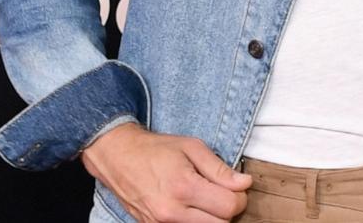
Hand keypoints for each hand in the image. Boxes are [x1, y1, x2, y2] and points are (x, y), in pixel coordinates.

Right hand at [80, 122, 251, 222]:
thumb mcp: (192, 147)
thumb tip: (244, 183)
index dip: (240, 197)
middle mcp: (172, 211)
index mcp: (184, 188)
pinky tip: (191, 206)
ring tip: (206, 198)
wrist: (118, 157)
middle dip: (228, 209)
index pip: (229, 207)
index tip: (237, 187)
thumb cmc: (155, 149)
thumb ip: (219, 168)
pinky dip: (195, 220)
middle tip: (223, 193)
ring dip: (212, 217)